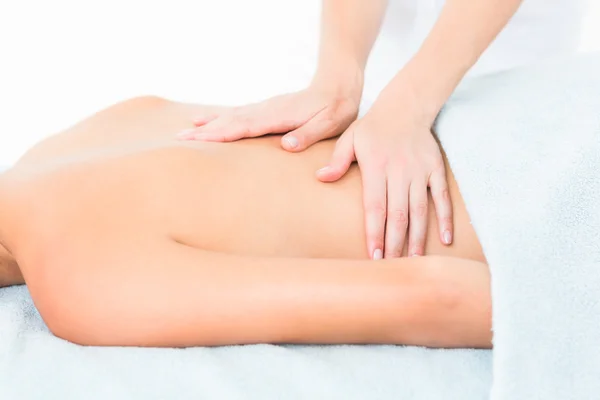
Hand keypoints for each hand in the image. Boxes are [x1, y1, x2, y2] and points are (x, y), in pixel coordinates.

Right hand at [176, 74, 362, 151]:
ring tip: (185, 131)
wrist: (338, 84)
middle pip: (230, 122)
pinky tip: (208, 121)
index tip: (198, 142)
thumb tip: (286, 145)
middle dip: (205, 132)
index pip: (244, 127)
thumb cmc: (337, 108)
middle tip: (178, 140)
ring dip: (208, 125)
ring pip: (230, 117)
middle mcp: (267, 110)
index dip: (220, 135)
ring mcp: (265, 109)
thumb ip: (308, 135)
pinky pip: (238, 115)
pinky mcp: (266, 110)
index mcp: (279, 117)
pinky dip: (220, 119)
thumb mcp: (330, 124)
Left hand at [316, 86, 452, 258]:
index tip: (373, 255)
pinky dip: (445, 218)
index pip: (375, 206)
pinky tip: (445, 240)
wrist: (405, 106)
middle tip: (391, 267)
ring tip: (415, 262)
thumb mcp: (350, 138)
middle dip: (394, 242)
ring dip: (417, 237)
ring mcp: (419, 171)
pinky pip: (441, 197)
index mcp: (376, 167)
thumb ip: (337, 160)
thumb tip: (321, 178)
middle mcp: (399, 171)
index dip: (375, 232)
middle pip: (398, 213)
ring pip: (420, 210)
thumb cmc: (372, 127)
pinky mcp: (435, 169)